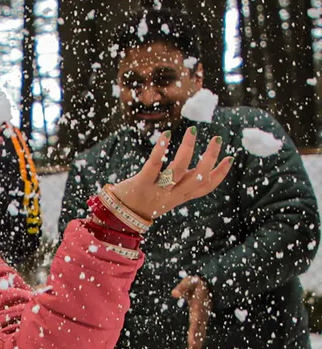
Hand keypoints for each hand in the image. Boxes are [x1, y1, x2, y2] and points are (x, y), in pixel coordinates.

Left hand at [111, 128, 233, 222]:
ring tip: (192, 131)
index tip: (230, 158)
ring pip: (177, 171)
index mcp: (180, 198)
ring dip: (187, 149)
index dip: (219, 174)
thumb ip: (183, 183)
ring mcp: (156, 191)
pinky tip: (166, 135)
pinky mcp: (140, 184)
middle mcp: (171, 196)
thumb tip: (201, 166)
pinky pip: (153, 166)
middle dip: (209, 158)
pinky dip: (161, 149)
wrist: (117, 217)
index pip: (205, 187)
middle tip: (217, 138)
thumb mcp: (167, 196)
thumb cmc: (144, 201)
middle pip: (196, 178)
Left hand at [171, 275, 210, 348]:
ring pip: (200, 335)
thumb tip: (174, 294)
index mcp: (199, 308)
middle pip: (199, 332)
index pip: (196, 322)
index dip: (194, 332)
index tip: (191, 342)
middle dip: (195, 344)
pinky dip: (197, 343)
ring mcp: (203, 320)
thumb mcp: (190, 282)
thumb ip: (182, 287)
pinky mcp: (201, 322)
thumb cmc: (197, 284)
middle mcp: (202, 316)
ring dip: (196, 347)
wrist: (212, 285)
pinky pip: (200, 334)